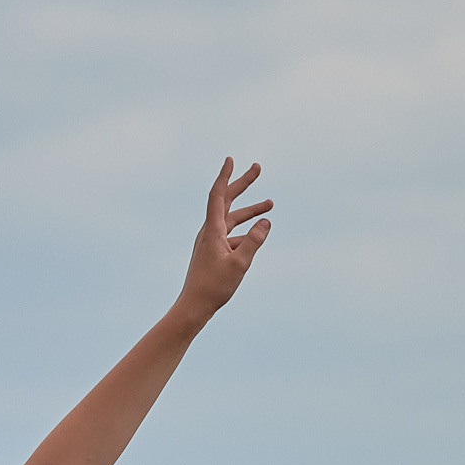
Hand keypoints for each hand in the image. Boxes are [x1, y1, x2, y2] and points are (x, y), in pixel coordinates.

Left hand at [176, 159, 270, 322]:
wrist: (194, 305)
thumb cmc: (215, 287)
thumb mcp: (240, 264)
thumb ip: (254, 241)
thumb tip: (266, 222)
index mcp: (212, 230)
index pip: (218, 195)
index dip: (226, 176)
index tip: (231, 159)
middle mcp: (209, 231)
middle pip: (226, 200)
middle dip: (242, 184)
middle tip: (257, 168)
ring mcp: (210, 240)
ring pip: (232, 218)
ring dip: (250, 210)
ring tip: (271, 204)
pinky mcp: (213, 251)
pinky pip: (231, 234)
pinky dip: (245, 230)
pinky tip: (258, 233)